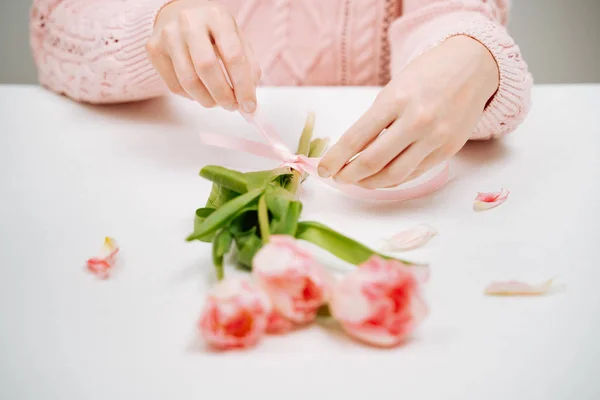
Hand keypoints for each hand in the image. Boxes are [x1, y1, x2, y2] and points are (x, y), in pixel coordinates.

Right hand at [147, 0, 260, 111]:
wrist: (180, 14)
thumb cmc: (213, 31)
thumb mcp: (237, 39)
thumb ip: (248, 66)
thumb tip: (248, 98)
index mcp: (217, 16)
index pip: (233, 55)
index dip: (243, 86)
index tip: (249, 105)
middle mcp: (190, 21)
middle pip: (206, 67)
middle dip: (222, 95)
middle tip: (232, 106)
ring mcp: (168, 34)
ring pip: (188, 81)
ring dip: (207, 100)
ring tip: (218, 102)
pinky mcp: (154, 49)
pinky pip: (174, 86)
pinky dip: (191, 96)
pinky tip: (201, 91)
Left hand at [318, 36, 498, 187]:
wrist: (472, 66)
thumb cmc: (426, 75)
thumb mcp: (393, 89)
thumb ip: (375, 121)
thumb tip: (350, 154)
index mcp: (396, 100)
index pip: (356, 138)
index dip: (335, 158)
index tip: (322, 169)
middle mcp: (416, 121)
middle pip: (373, 161)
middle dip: (349, 175)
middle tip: (338, 177)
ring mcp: (435, 138)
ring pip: (394, 175)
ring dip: (370, 183)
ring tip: (357, 180)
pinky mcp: (448, 150)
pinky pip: (414, 173)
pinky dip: (393, 180)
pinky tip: (381, 178)